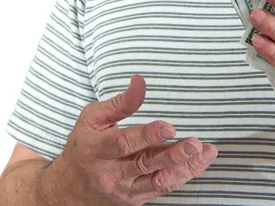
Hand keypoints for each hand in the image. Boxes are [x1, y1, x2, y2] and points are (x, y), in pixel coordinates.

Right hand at [50, 75, 216, 205]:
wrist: (68, 188)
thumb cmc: (82, 145)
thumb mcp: (92, 118)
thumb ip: (120, 102)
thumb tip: (140, 80)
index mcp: (96, 150)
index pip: (123, 144)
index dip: (146, 136)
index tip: (168, 127)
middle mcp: (111, 174)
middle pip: (146, 165)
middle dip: (173, 155)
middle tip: (194, 144)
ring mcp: (125, 190)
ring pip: (159, 182)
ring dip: (186, 167)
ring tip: (206, 152)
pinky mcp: (136, 198)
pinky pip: (163, 188)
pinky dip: (185, 175)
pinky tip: (201, 161)